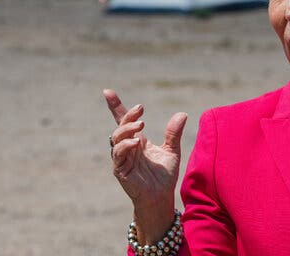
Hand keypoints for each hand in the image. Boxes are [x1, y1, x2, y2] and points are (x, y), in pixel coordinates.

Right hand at [104, 89, 186, 241]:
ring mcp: (122, 158)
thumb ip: (173, 133)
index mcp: (137, 140)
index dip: (115, 106)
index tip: (107, 91)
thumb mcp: (172, 151)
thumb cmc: (164, 175)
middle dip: (127, 115)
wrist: (161, 197)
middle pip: (120, 126)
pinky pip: (118, 155)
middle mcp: (127, 147)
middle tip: (141, 109)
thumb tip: (182, 114)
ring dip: (127, 129)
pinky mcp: (120, 170)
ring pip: (116, 138)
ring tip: (141, 124)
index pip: (123, 120)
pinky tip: (136, 142)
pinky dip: (125, 146)